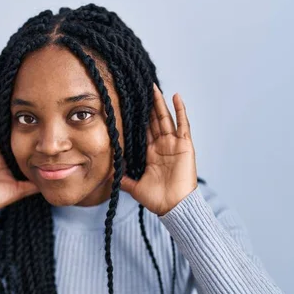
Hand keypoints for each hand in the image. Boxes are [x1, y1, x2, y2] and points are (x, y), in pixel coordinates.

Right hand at [0, 98, 38, 221]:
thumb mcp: (19, 189)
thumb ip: (33, 185)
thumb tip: (52, 181)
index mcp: (3, 157)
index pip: (13, 137)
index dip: (19, 127)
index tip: (30, 115)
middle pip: (0, 127)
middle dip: (7, 115)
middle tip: (17, 99)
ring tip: (1, 95)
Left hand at [120, 83, 197, 215]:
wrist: (174, 206)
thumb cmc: (157, 199)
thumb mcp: (135, 187)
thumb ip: (124, 179)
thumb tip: (108, 175)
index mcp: (151, 153)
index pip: (142, 131)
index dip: (137, 118)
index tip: (130, 104)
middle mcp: (162, 146)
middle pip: (153, 121)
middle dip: (147, 106)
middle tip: (139, 88)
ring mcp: (174, 144)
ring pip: (165, 118)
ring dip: (160, 103)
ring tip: (153, 87)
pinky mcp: (185, 145)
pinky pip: (183, 124)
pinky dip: (180, 110)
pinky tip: (175, 96)